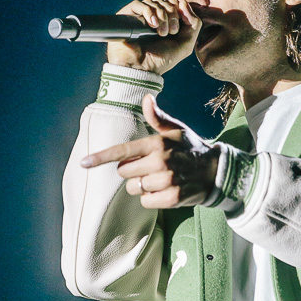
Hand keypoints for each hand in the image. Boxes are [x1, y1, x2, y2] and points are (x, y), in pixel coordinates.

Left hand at [80, 94, 219, 207]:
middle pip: (124, 172)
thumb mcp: (176, 130)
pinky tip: (165, 191)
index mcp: (157, 143)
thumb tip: (147, 98)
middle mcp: (160, 162)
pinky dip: (151, 198)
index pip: (122, 151)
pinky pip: (145, 202)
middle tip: (151, 167)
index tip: (84, 163)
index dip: (101, 157)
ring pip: (133, 188)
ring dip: (142, 186)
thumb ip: (158, 117)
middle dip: (132, 171)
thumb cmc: (191, 148)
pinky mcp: (171, 198)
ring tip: (160, 179)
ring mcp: (166, 181)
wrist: (217, 172)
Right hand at [107, 0, 201, 75]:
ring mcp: (141, 15)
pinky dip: (149, 12)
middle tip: (169, 33)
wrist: (140, 69)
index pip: (177, 4)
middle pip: (167, 1)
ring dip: (162, 16)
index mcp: (168, 22)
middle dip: (172, 15)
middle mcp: (155, 17)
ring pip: (155, 1)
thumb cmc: (161, 59)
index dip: (180, 12)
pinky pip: (139, 4)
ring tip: (160, 33)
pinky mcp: (128, 15)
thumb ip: (194, 24)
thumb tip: (184, 1)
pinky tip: (152, 24)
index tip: (177, 30)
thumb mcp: (185, 45)